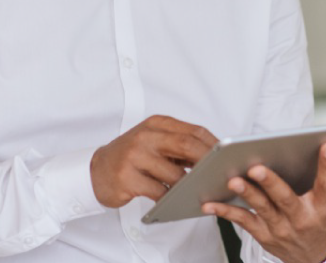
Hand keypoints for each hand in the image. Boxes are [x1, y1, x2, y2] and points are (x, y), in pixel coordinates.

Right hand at [90, 115, 217, 207]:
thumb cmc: (132, 156)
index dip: (214, 144)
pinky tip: (177, 201)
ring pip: (174, 173)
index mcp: (157, 124)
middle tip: (221, 175)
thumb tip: (213, 159)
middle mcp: (145, 136)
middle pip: (186, 146)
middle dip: (207, 162)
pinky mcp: (127, 178)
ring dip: (190, 186)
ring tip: (201, 192)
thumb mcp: (154, 142)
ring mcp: (134, 156)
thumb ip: (179, 146)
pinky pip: (158, 191)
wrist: (96, 170)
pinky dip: (171, 198)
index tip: (228, 158)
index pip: (193, 131)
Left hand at [203, 142, 325, 262]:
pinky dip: (224, 211)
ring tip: (233, 177)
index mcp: (324, 207)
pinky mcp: (262, 233)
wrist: (311, 258)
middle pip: (285, 200)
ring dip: (247, 194)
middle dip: (271, 183)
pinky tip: (208, 200)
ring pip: (261, 209)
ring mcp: (280, 228)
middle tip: (258, 165)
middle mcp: (301, 218)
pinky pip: (242, 221)